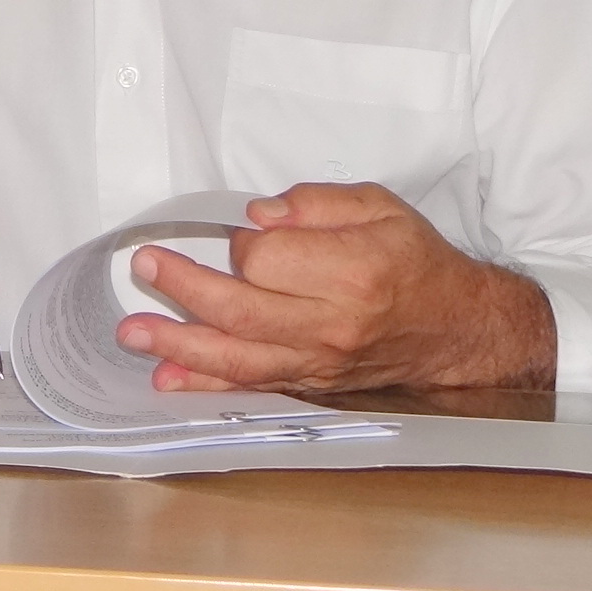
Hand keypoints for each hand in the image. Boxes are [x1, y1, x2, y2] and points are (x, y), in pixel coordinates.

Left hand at [114, 181, 557, 393]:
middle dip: (185, 287)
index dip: (244, 244)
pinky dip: (207, 384)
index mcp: (353, 272)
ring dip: (179, 345)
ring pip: (238, 357)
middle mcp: (333, 324)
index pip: (268, 260)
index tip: (246, 236)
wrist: (459, 328)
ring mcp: (320, 361)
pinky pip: (252, 386)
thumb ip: (317, 204)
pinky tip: (168, 378)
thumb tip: (259, 215)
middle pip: (241, 310)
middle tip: (145, 266)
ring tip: (132, 333)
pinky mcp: (312, 383)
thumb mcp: (380, 209)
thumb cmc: (416, 262)